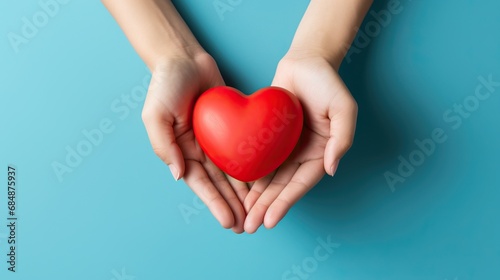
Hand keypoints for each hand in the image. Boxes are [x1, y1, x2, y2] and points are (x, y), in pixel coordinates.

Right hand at [142, 51, 247, 232]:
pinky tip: (262, 183)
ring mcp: (216, 139)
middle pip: (219, 184)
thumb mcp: (155, 114)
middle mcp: (199, 150)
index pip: (200, 184)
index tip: (228, 220)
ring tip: (255, 211)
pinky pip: (243, 150)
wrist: (184, 58)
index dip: (214, 203)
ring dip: (242, 193)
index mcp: (180, 151)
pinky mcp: (231, 126)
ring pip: (232, 172)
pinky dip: (251, 167)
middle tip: (246, 225)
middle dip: (231, 205)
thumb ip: (163, 145)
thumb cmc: (165, 85)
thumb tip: (178, 175)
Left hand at [243, 51, 357, 232]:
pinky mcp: (269, 136)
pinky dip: (250, 176)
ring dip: (257, 199)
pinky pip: (259, 159)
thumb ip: (342, 139)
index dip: (286, 203)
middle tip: (250, 226)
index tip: (270, 221)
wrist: (306, 61)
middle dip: (267, 208)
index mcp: (321, 153)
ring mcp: (285, 147)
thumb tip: (331, 169)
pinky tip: (239, 190)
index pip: (301, 184)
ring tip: (243, 216)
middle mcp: (302, 154)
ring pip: (269, 178)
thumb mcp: (344, 108)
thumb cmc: (328, 82)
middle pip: (282, 187)